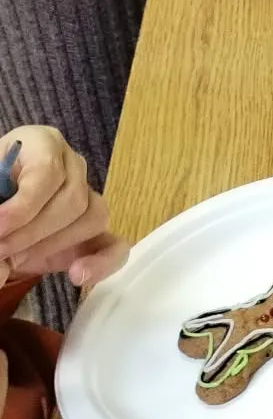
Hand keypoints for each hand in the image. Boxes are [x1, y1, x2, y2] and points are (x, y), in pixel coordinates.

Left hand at [0, 127, 127, 289]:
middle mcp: (72, 165)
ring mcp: (89, 197)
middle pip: (73, 198)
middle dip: (32, 231)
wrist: (0, 212)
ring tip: (16, 258)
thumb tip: (1, 240)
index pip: (47, 171)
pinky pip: (115, 245)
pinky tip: (77, 275)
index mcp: (42, 143)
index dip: (23, 205)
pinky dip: (102, 263)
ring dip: (53, 245)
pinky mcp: (96, 232)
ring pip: (93, 218)